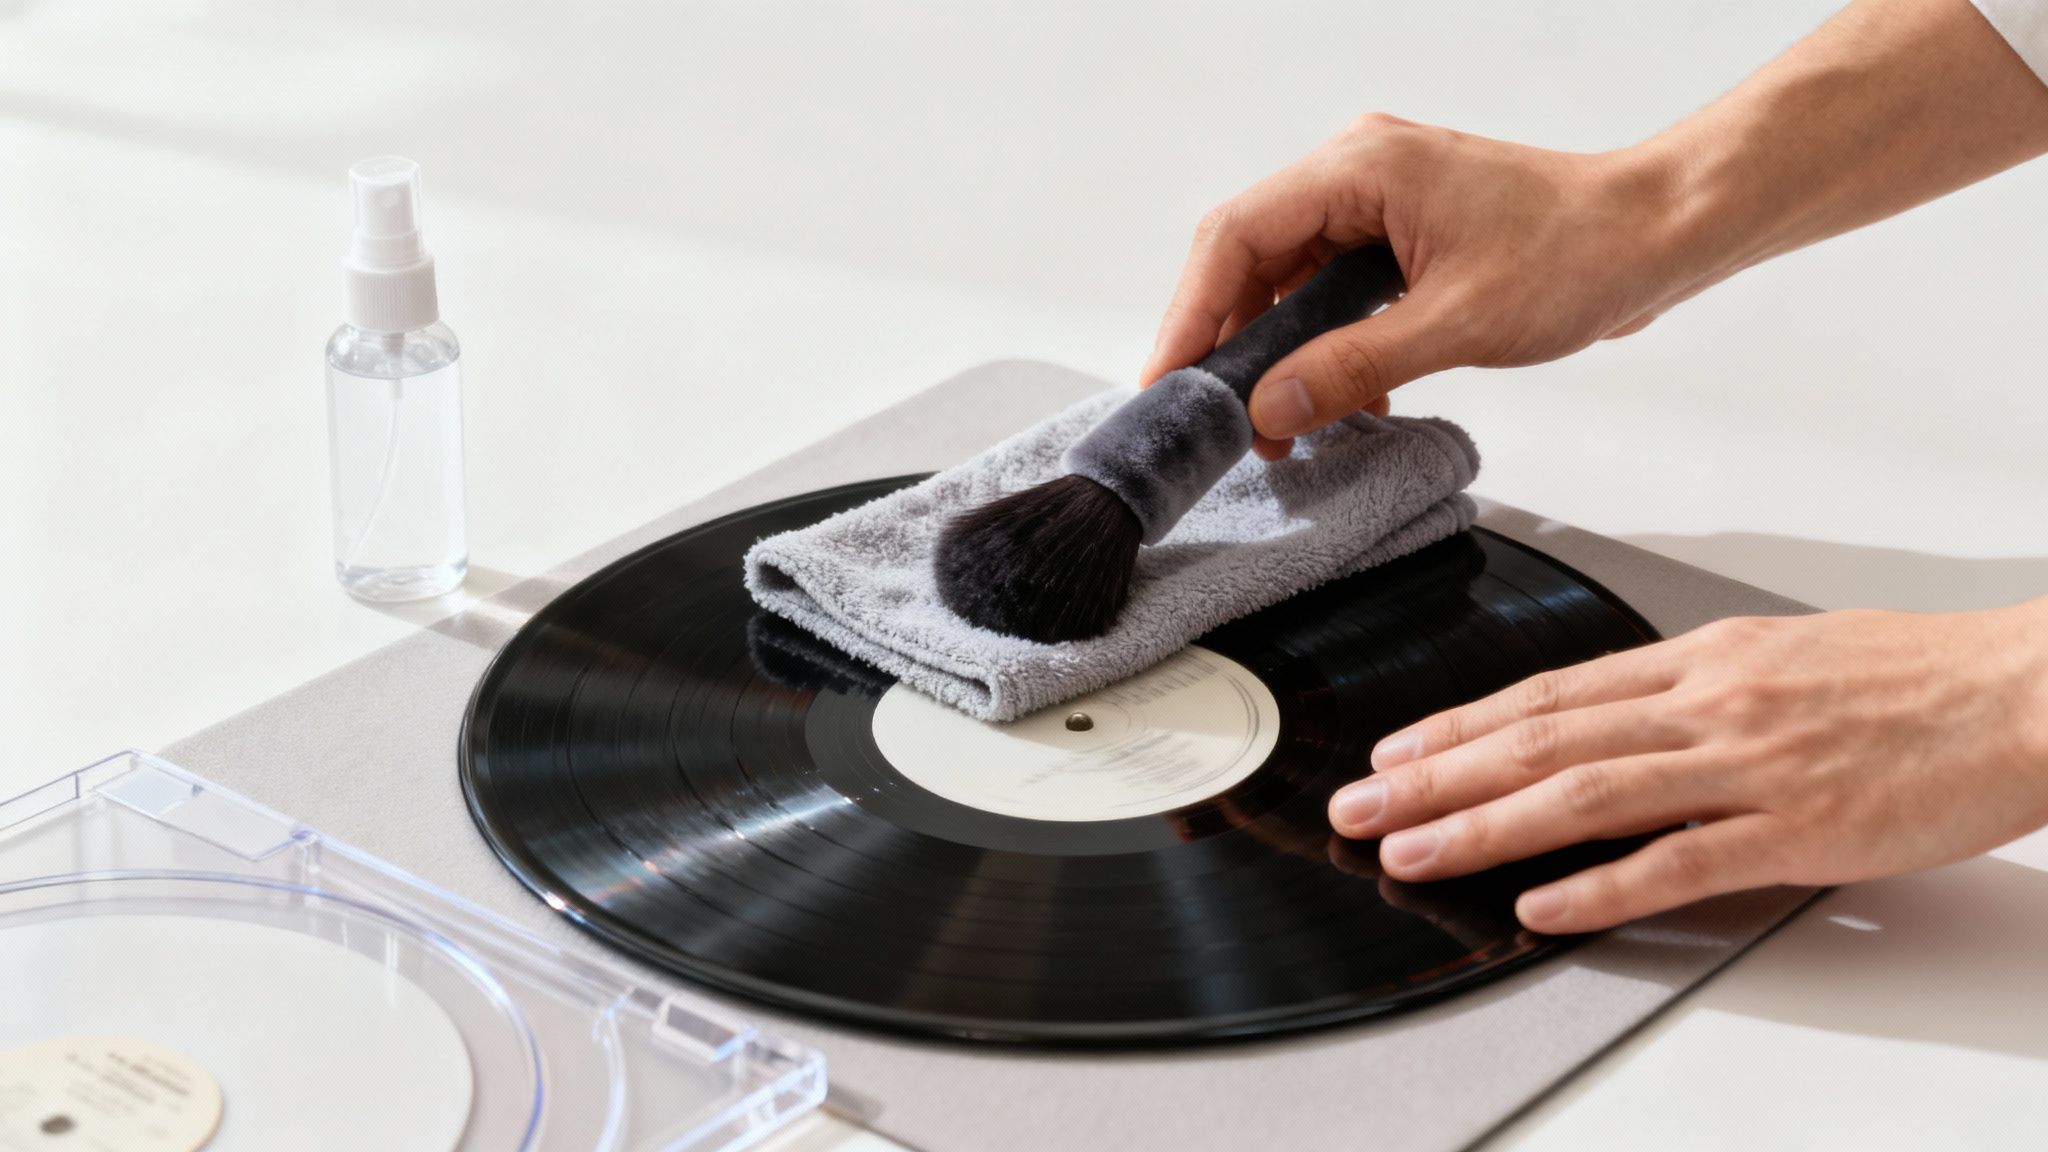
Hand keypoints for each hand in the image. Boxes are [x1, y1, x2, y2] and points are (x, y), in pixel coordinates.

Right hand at [1142, 115, 1698, 459]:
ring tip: (1284, 426)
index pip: (1236, 236)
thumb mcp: (1456, 324)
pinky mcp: (1400, 238)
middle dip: (1233, 344)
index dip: (1191, 313)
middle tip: (1224, 421)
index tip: (1170, 381)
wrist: (1659, 235)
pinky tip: (1343, 400)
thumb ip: (1352, 367)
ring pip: (1289, 281)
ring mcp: (1378, 204)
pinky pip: (1332, 292)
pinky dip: (1325, 347)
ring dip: (1281, 355)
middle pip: (1251, 258)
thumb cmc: (1580, 252)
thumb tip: (1272, 409)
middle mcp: (1357, 173)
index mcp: (1359, 167)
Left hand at [1326, 602, 2047, 932]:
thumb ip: (1691, 690)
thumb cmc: (1910, 675)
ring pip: (1586, 796)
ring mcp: (1748, 766)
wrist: (2022, 690)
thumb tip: (1614, 719)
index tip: (1394, 750)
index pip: (1548, 694)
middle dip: (1436, 776)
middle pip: (1540, 741)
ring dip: (1484, 827)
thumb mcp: (1781, 656)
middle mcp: (1707, 704)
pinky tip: (1541, 905)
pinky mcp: (1798, 829)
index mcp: (1700, 660)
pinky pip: (1678, 860)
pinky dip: (1600, 886)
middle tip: (1358, 805)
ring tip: (1411, 851)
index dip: (1458, 725)